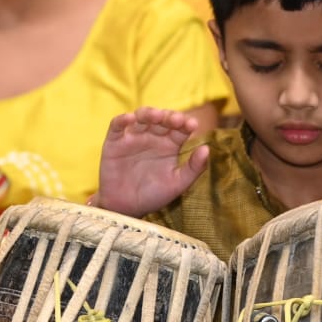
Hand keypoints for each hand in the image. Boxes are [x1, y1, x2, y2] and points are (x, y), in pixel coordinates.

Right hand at [92, 107, 209, 216]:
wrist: (126, 208)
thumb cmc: (154, 195)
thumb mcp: (177, 184)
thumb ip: (193, 168)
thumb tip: (207, 149)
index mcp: (170, 144)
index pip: (180, 127)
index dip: (185, 123)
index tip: (192, 125)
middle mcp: (153, 136)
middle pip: (162, 118)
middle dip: (169, 116)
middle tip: (176, 120)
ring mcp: (134, 137)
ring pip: (141, 117)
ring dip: (149, 113)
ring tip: (156, 116)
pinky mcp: (115, 141)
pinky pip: (117, 126)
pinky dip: (122, 120)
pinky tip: (130, 118)